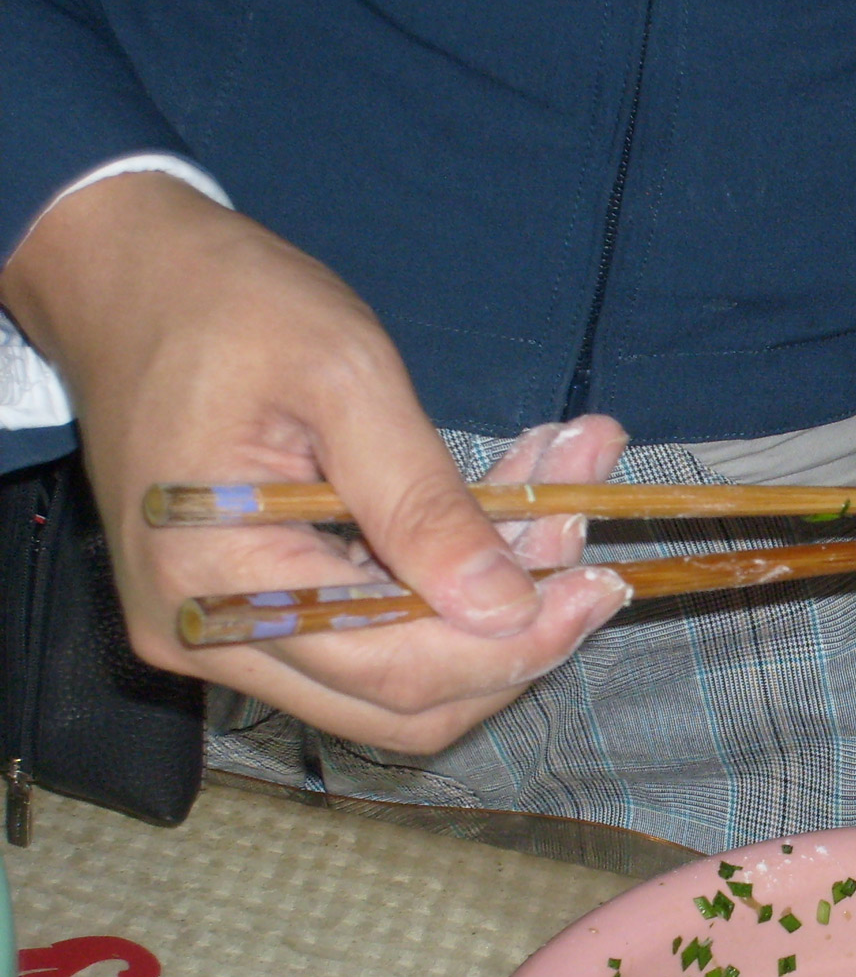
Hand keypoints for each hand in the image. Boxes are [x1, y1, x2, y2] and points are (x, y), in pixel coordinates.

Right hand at [0, 173, 632, 751]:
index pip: (397, 672)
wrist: (132, 276)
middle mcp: (213, 637)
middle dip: (515, 629)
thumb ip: (423, 502)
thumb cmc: (227, 305)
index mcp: (215, 583)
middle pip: (405, 701)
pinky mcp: (256, 612)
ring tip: (560, 486)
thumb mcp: (344, 376)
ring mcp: (231, 635)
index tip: (603, 585)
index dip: (516, 645)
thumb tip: (506, 609)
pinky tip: (510, 494)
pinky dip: (452, 578)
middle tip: (582, 525)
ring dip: (496, 601)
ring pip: (403, 674)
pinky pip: (376, 630)